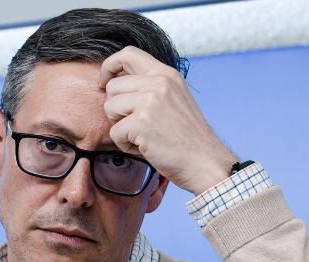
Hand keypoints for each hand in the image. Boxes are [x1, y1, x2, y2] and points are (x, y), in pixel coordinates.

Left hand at [98, 46, 236, 194]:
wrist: (204, 161)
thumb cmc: (186, 136)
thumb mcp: (173, 98)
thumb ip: (150, 86)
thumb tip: (114, 82)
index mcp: (166, 74)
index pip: (128, 53)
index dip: (110, 66)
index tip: (105, 83)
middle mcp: (159, 82)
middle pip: (113, 86)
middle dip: (115, 108)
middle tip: (135, 123)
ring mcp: (150, 101)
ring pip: (109, 107)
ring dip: (119, 126)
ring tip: (141, 135)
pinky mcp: (142, 122)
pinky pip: (114, 132)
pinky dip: (125, 145)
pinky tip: (145, 147)